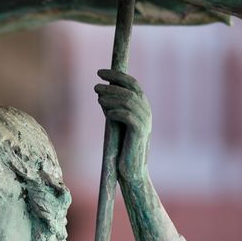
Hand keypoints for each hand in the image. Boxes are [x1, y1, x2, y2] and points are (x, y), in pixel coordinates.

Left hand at [95, 70, 151, 186]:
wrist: (132, 168)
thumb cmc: (123, 144)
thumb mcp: (118, 121)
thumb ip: (113, 106)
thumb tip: (100, 91)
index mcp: (142, 105)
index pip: (131, 82)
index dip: (116, 75)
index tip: (99, 72)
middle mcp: (146, 110)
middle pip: (129, 89)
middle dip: (111, 85)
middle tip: (95, 86)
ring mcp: (145, 121)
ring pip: (127, 101)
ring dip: (110, 98)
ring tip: (98, 99)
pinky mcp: (139, 132)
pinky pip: (127, 116)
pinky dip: (115, 112)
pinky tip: (107, 114)